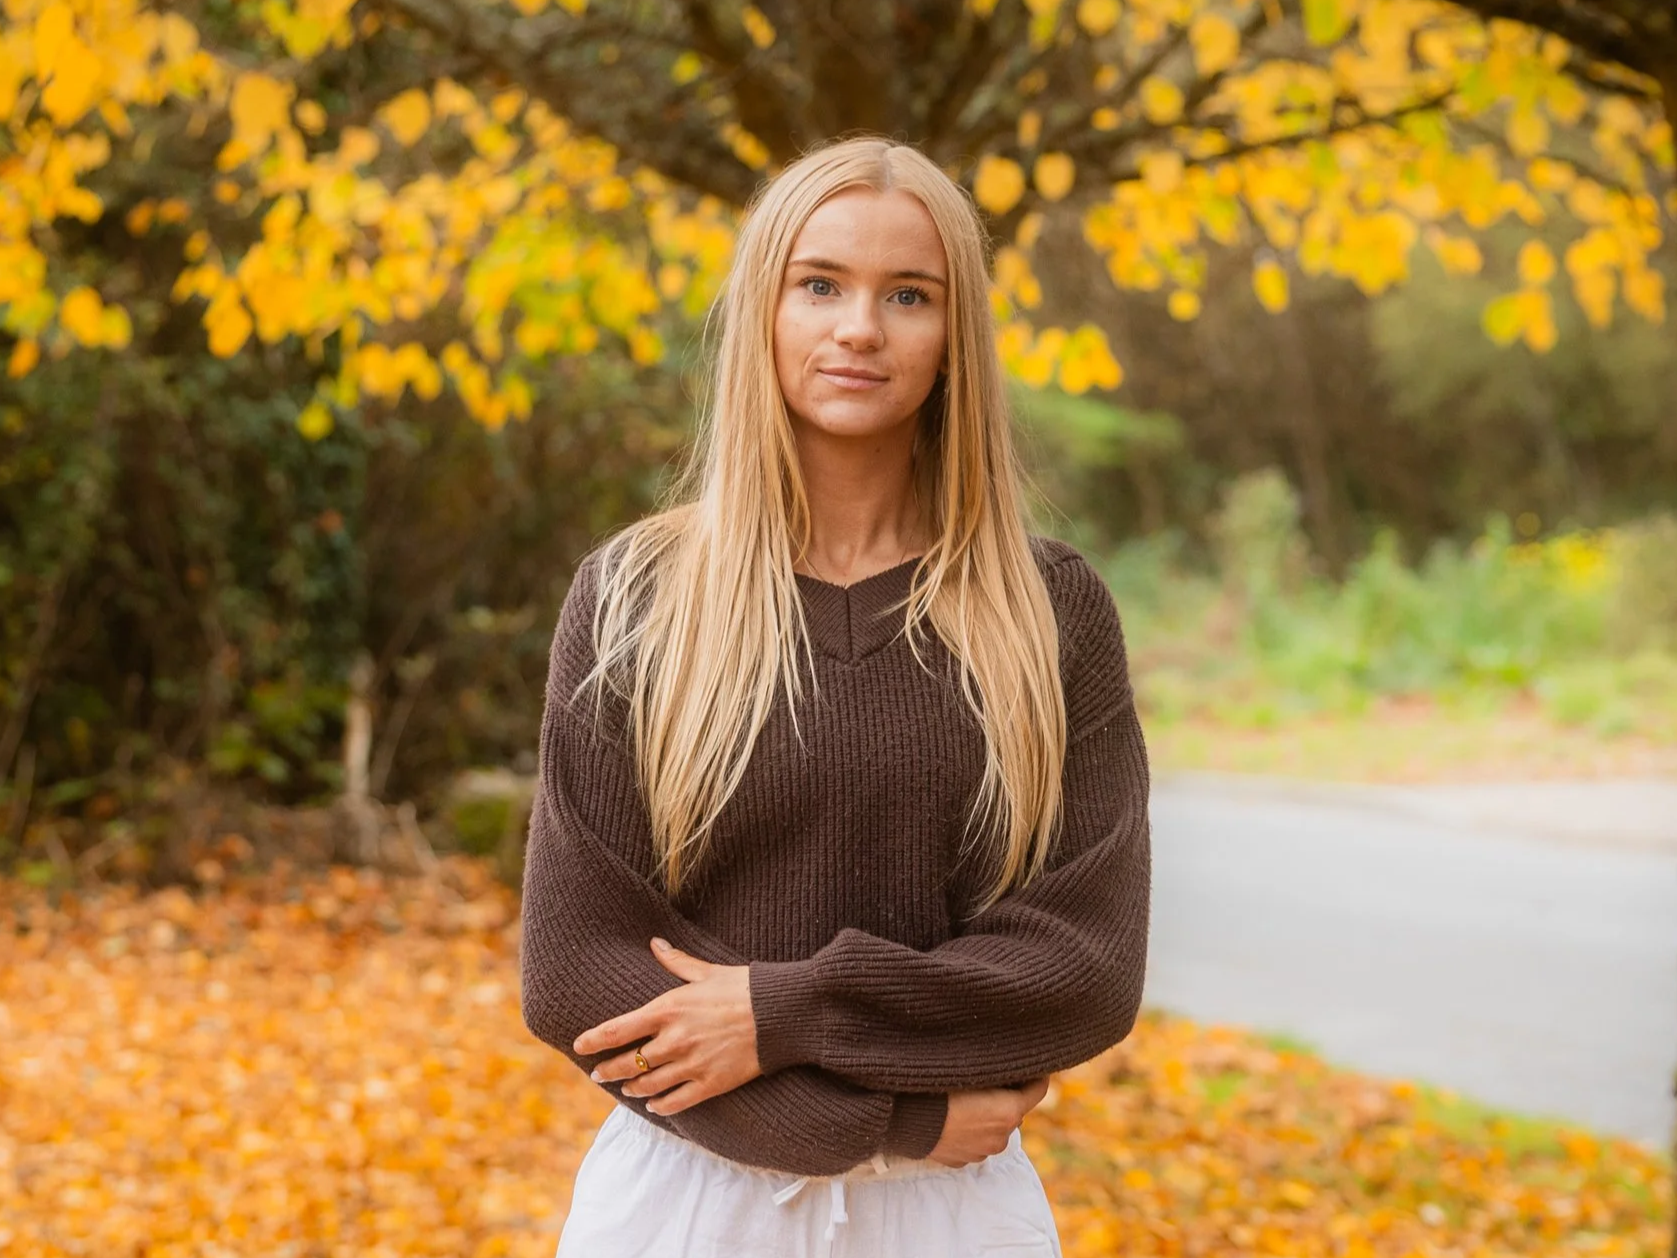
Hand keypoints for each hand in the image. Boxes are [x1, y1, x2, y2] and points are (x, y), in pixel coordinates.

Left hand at [573, 938, 761, 1116]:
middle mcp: (674, 1039)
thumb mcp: (707, 971)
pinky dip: (661, 1106)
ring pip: (649, 1085)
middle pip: (628, 1063)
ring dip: (633, 1088)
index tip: (579, 1046)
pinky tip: (654, 1106)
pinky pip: (677, 1102)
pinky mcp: (711, 1083)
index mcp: (668, 1009)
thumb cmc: (744, 987)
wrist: (780, 1013)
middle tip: (598, 1074)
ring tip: (626, 1089)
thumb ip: (676, 961)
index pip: (618, 1029)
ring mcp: (691, 1064)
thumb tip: (655, 942)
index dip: (594, 1040)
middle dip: (609, 1070)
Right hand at [927, 1077, 1049, 1167]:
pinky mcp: (964, 1161)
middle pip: (1014, 1110)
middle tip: (989, 1080)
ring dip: (988, 1116)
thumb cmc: (938, 1087)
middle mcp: (1002, 1136)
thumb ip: (998, 1073)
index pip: (1038, 1090)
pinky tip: (953, 1118)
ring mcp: (983, 1152)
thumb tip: (1009, 1068)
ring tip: (965, 1101)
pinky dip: (971, 1130)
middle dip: (1007, 1097)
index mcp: (1009, 1112)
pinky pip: (976, 1141)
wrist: (904, 1118)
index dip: (1037, 1074)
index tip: (1032, 1065)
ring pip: (994, 1128)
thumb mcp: (973, 1071)